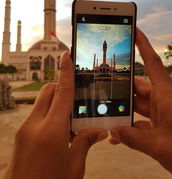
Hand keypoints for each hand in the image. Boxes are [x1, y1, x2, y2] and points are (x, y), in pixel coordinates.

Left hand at [4, 52, 106, 178]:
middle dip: (62, 87)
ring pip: (42, 101)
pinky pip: (37, 114)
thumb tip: (99, 131)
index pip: (62, 92)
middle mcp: (35, 125)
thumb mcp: (74, 166)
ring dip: (56, 101)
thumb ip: (85, 142)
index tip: (66, 56)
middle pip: (49, 91)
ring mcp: (25, 128)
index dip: (65, 72)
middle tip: (77, 97)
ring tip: (70, 118)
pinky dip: (49, 113)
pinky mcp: (21, 134)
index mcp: (52, 131)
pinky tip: (60, 129)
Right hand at [110, 29, 171, 178]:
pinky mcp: (162, 126)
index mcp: (166, 95)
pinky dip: (130, 128)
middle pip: (138, 86)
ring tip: (105, 111)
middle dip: (121, 86)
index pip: (152, 63)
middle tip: (101, 83)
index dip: (143, 45)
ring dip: (124, 110)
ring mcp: (163, 113)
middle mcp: (163, 100)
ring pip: (138, 105)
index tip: (134, 30)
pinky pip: (142, 122)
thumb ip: (133, 138)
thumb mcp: (159, 146)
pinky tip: (117, 135)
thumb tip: (113, 132)